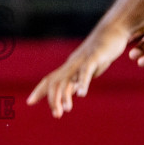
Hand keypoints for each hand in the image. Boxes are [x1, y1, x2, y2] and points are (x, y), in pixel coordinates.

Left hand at [27, 24, 141, 117]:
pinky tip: (82, 94)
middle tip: (56, 115)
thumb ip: (81, 78)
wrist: (114, 29)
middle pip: (55, 82)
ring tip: (65, 110)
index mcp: (70, 67)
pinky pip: (86, 71)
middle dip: (52, 99)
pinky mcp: (94, 57)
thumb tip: (75, 91)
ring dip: (65, 95)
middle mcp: (72, 64)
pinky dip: (83, 83)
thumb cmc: (103, 50)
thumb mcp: (90, 68)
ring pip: (67, 78)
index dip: (39, 90)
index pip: (50, 79)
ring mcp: (82, 60)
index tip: (29, 102)